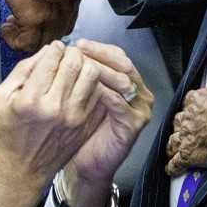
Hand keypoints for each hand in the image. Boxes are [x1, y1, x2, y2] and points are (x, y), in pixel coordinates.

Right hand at [0, 0, 79, 51]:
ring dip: (23, 38)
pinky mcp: (35, 19)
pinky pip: (25, 45)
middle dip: (36, 33)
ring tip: (10, 24)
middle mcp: (67, 6)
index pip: (67, 23)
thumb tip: (41, 6)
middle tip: (17, 23)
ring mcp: (53, 15)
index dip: (47, 24)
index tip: (29, 17)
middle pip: (56, 34)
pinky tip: (5, 27)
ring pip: (41, 43)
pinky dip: (12, 40)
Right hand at [0, 43, 104, 206]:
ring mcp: (74, 118)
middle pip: (76, 63)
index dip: (54, 48)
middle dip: (72, 52)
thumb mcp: (2, 97)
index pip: (52, 58)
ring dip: (85, 65)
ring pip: (92, 75)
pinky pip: (96, 94)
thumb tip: (47, 52)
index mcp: (31, 99)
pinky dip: (91, 84)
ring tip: (76, 68)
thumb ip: (23, 70)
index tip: (53, 49)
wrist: (22, 169)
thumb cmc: (9, 132)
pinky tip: (80, 85)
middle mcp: (55, 107)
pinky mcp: (84, 125)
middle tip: (66, 55)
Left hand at [63, 40, 152, 206]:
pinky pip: (119, 103)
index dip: (98, 48)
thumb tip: (67, 50)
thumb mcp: (82, 96)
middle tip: (79, 49)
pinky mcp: (134, 124)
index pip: (117, 55)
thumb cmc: (83, 129)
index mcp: (128, 82)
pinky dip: (104, 92)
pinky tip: (87, 87)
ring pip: (123, 80)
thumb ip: (82, 75)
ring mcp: (140, 108)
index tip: (78, 43)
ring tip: (81, 64)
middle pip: (122, 64)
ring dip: (101, 70)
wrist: (89, 162)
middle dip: (100, 55)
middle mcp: (139, 92)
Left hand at [164, 54, 206, 176]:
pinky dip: (173, 166)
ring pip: (174, 140)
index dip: (193, 103)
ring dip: (173, 144)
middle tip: (184, 128)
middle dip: (181, 124)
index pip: (190, 100)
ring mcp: (187, 138)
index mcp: (197, 100)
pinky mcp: (190, 155)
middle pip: (179, 120)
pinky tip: (171, 169)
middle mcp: (188, 119)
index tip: (197, 106)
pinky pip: (177, 163)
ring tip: (173, 148)